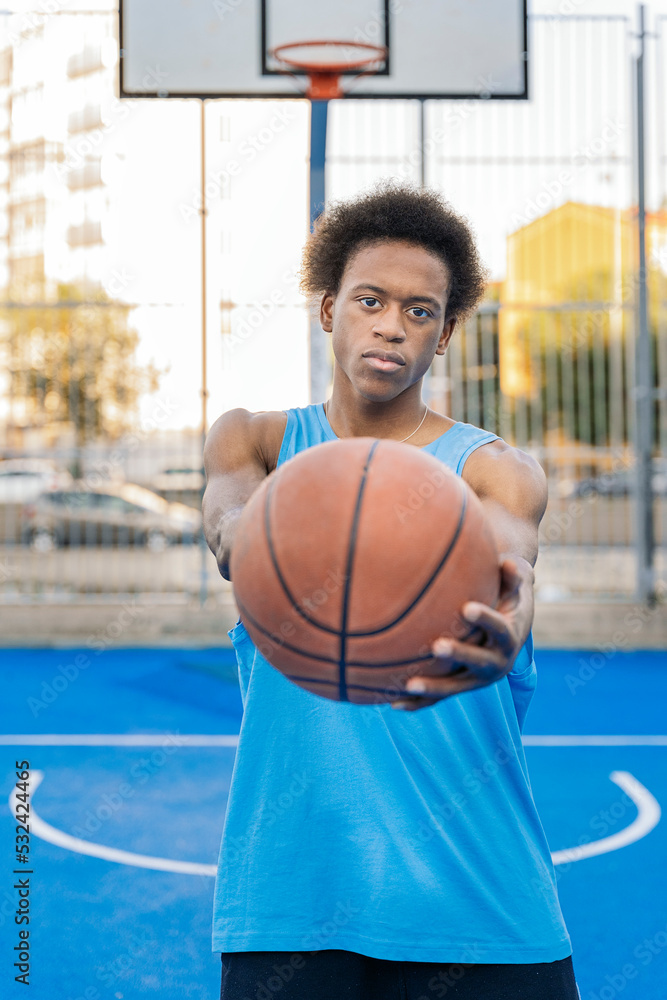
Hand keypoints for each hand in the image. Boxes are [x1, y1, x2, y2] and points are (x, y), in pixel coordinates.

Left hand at [391, 555, 534, 711]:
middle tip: (437, 646)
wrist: (508, 632)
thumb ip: (512, 576)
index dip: (485, 619)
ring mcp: (477, 679)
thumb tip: (508, 561)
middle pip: (478, 661)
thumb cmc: (506, 600)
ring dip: (433, 687)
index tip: (467, 608)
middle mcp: (497, 664)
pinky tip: (393, 704)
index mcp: (510, 638)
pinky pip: (439, 697)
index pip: (498, 628)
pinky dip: (418, 702)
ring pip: (455, 686)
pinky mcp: (461, 686)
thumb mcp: (514, 587)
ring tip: (409, 684)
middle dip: (459, 654)